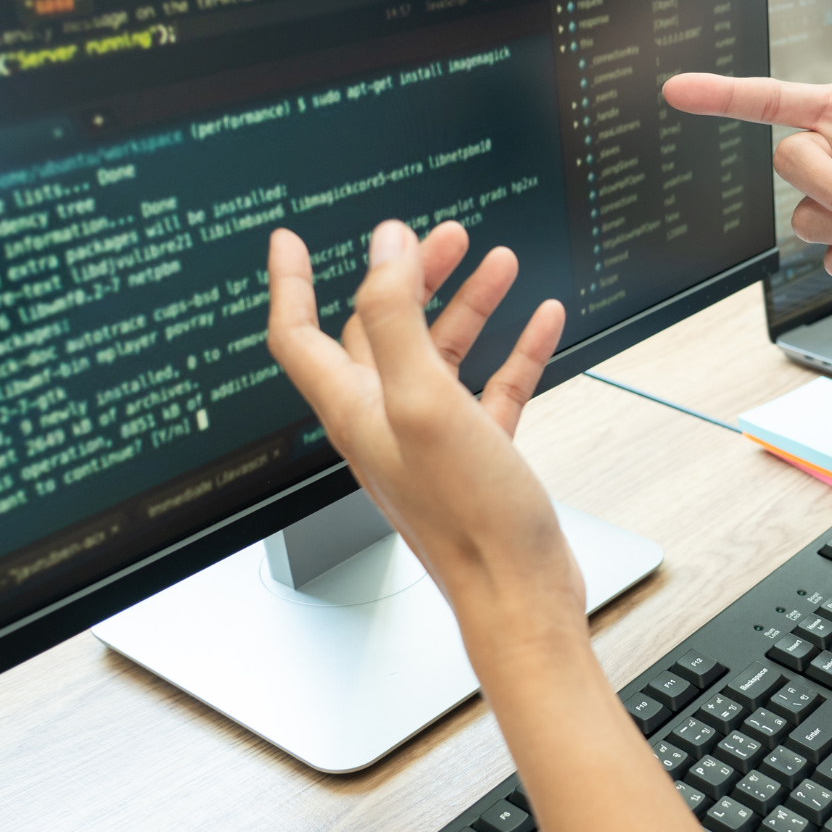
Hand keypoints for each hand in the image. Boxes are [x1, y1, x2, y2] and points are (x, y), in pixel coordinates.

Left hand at [265, 219, 579, 638]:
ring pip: (442, 353)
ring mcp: (433, 440)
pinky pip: (492, 387)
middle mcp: (386, 422)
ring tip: (497, 261)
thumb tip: (384, 250)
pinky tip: (542, 321)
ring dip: (468, 303)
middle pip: (381, 330)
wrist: (520, 594)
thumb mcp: (424, 399)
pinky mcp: (480, 456)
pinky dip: (515, 349)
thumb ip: (396, 316)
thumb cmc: (469, 518)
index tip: (290, 239)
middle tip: (442, 236)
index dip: (289, 282)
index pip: (297, 335)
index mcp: (354, 409)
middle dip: (410, 275)